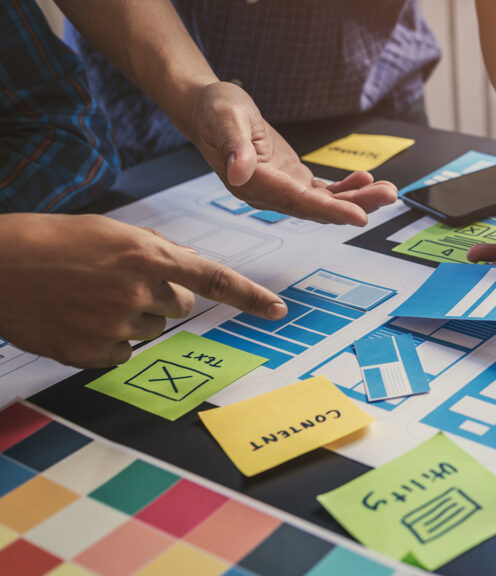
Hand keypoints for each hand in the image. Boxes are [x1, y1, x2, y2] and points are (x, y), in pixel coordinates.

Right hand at [0, 214, 285, 368]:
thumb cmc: (51, 243)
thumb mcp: (110, 232)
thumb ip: (157, 250)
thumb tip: (191, 267)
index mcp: (146, 255)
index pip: (213, 279)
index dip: (250, 297)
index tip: (278, 311)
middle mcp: (138, 291)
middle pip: (181, 307)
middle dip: (161, 297)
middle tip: (118, 284)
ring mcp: (116, 325)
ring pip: (151, 331)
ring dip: (132, 318)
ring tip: (90, 298)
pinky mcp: (93, 353)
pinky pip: (123, 354)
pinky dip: (107, 342)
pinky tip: (79, 320)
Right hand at [189, 82, 397, 224]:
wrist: (208, 109)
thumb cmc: (215, 110)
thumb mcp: (224, 119)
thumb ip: (234, 146)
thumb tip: (241, 171)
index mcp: (253, 184)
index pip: (298, 202)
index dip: (331, 210)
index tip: (360, 216)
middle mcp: (269, 195)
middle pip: (319, 208)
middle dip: (357, 204)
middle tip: (389, 194)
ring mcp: (282, 190)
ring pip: (325, 203)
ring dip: (358, 198)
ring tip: (388, 189)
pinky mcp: (291, 181)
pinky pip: (322, 192)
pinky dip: (345, 189)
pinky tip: (365, 179)